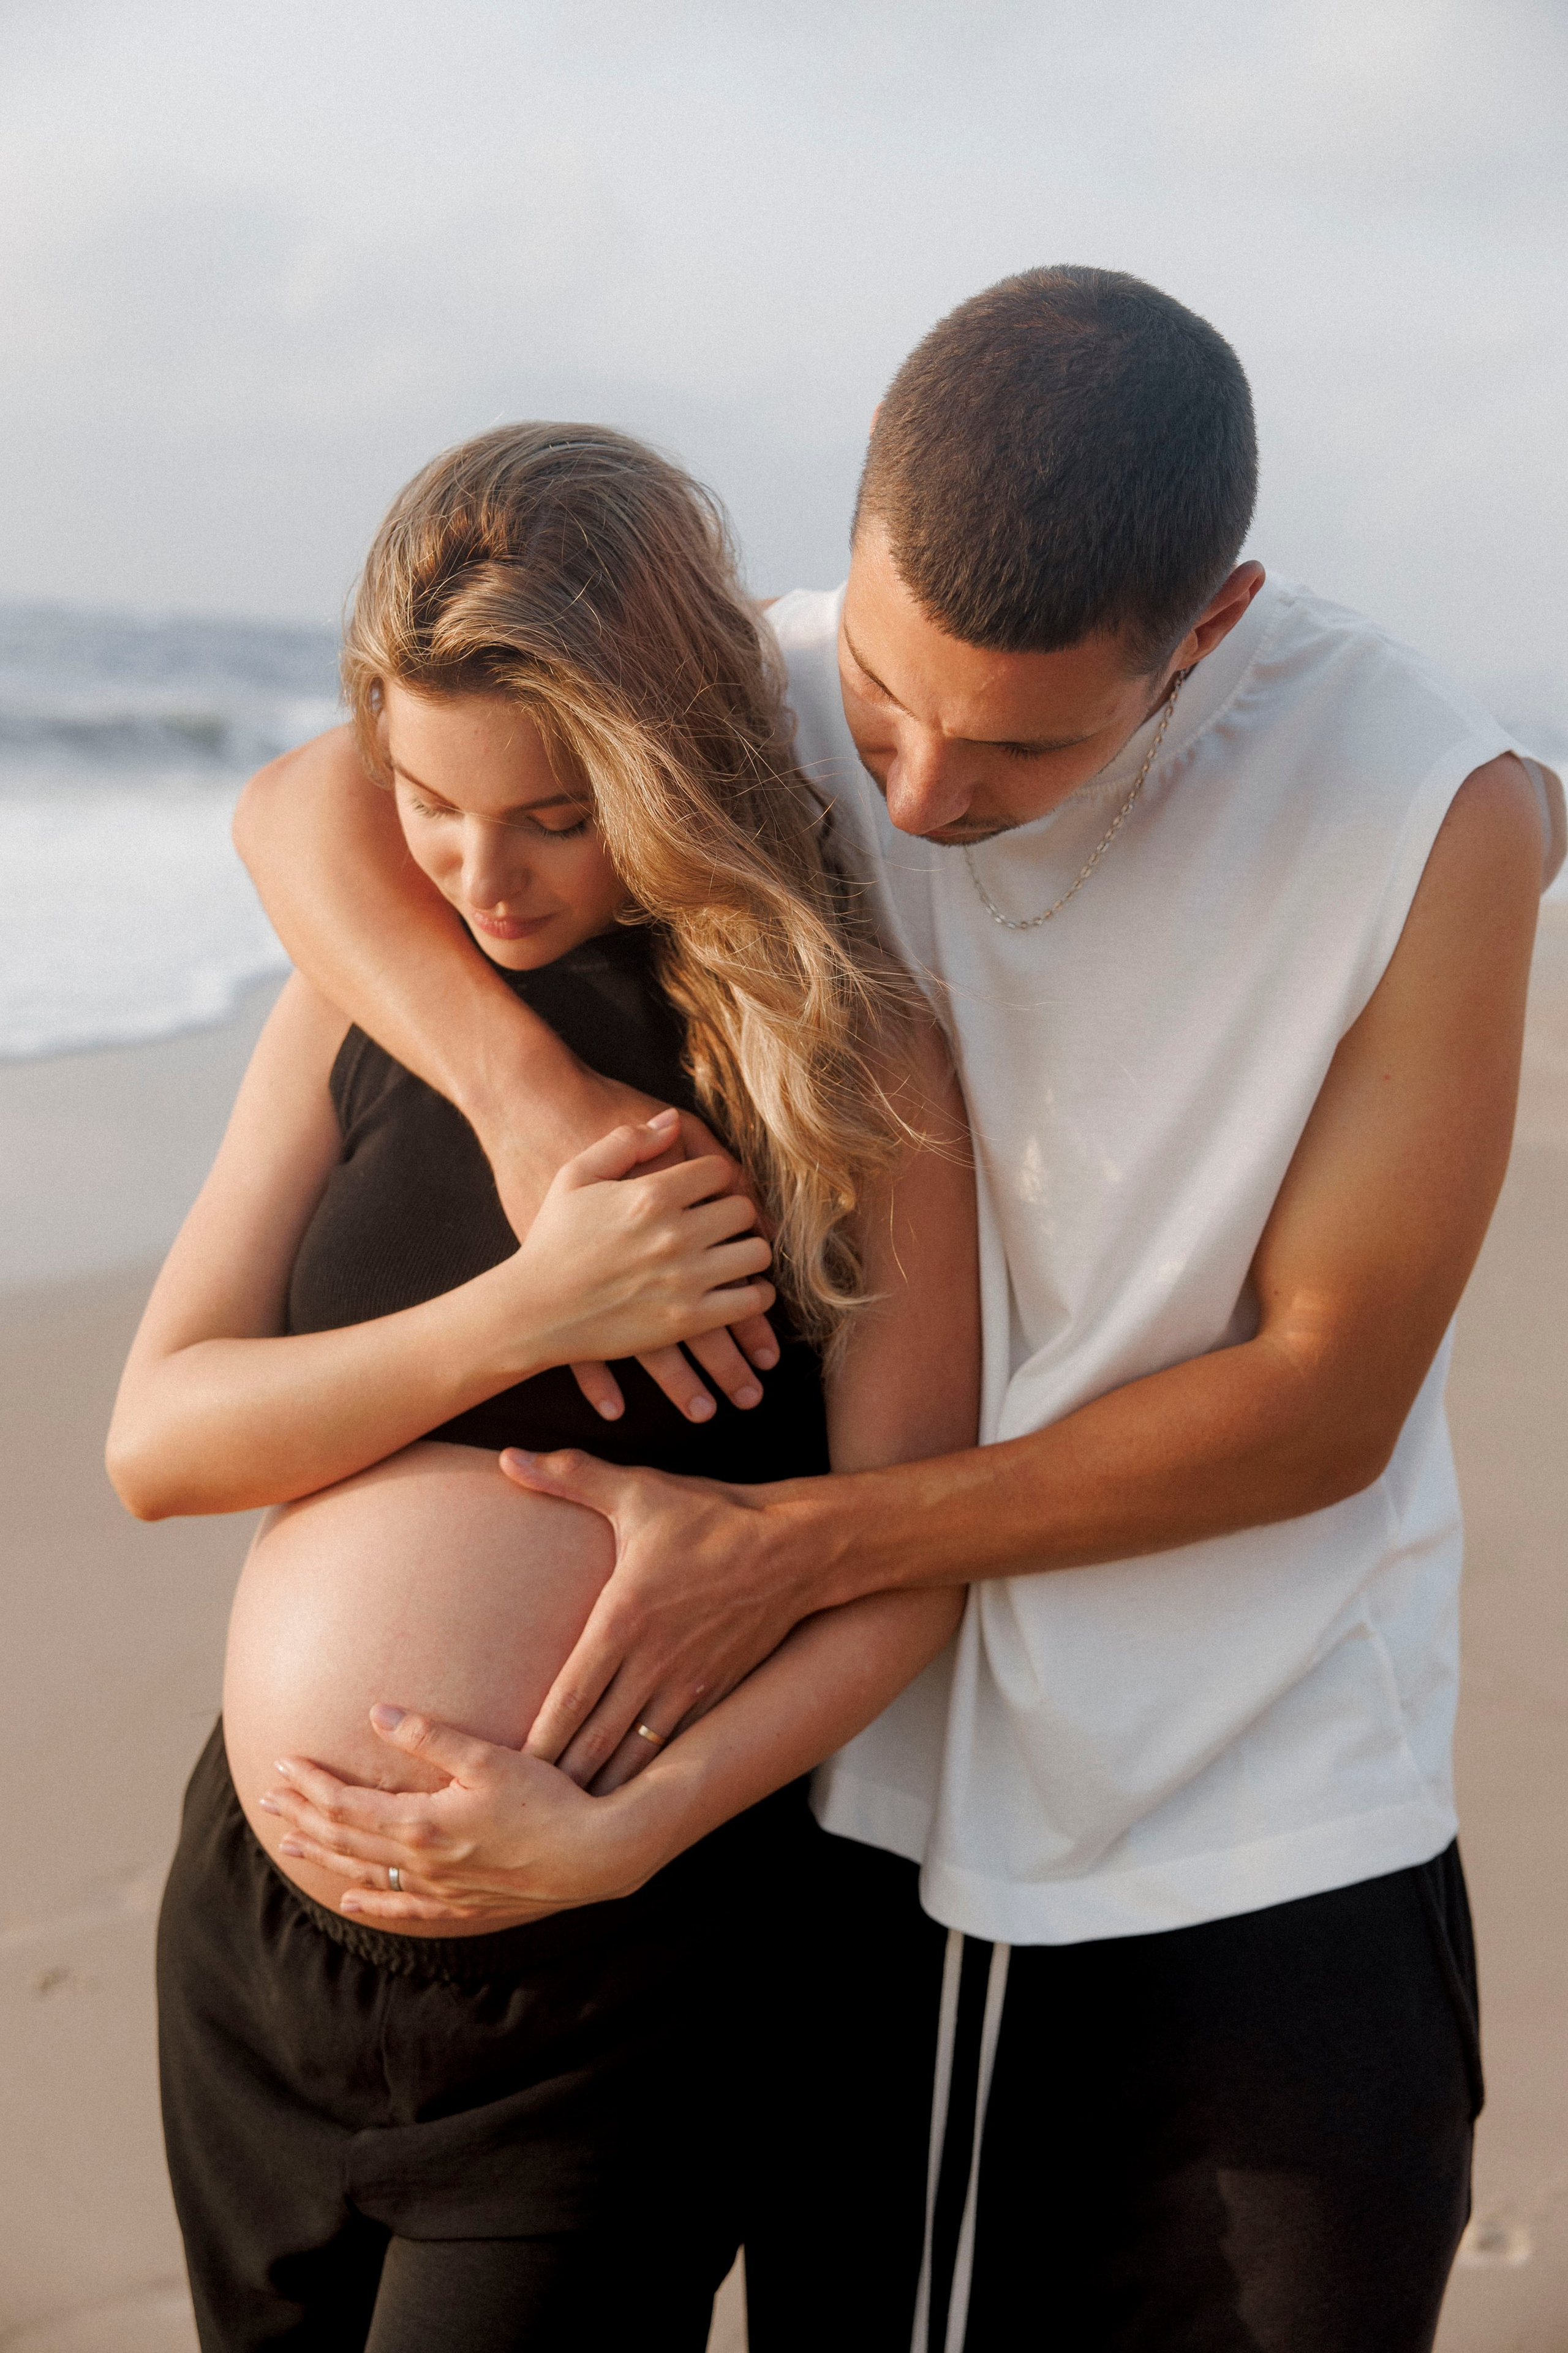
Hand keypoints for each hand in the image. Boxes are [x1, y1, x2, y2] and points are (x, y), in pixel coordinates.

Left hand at [259, 1706, 655, 1926]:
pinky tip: (347, 1900)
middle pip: (344, 1839)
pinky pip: (401, 1911)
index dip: (310, 1784)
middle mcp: (421, 1863)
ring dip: (322, 1856)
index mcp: (422, 1824)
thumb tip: (376, 1713)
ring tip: (286, 1843)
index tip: (282, 1763)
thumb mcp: (490, 1758)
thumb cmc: (548, 1799)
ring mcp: (439, 1889)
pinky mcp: (461, 1903)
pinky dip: (369, 1905)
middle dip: (302, 1815)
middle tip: (266, 1795)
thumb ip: (431, 1736)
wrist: (595, 1854)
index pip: (346, 1805)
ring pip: (363, 1874)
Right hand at [484, 1067, 779, 1422]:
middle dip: (735, 1214)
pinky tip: (744, 1293)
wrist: (530, 1309)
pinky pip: (748, 1302)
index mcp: (650, 1194)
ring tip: (737, 1255)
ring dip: (750, 1252)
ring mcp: (684, 1279)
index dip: (716, 1179)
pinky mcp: (687, 1320)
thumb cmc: (550, 1241)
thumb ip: (625, 1141)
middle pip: (742, 1211)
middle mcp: (674, 1234)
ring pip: (755, 1255)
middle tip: (724, 1223)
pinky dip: (755, 1297)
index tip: (709, 1191)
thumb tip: (669, 1120)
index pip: (719, 1172)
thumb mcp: (574, 1176)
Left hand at [499, 1447, 821, 1786]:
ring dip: (597, 1788)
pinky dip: (643, 1774)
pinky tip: (620, 1797)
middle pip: (593, 1740)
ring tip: (559, 1819)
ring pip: (633, 1754)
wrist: (798, 1549)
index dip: (533, 1740)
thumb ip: (570, 1477)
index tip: (500, 1770)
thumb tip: (509, 1457)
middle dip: (554, 1780)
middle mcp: (652, 1661)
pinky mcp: (715, 1692)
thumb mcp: (639, 1491)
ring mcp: (688, 1683)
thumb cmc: (712, 1518)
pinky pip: (671, 1744)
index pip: (567, 1696)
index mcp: (623, 1618)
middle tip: (512, 1813)